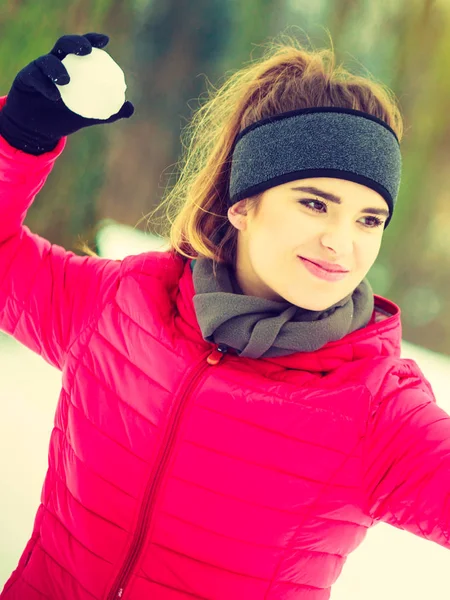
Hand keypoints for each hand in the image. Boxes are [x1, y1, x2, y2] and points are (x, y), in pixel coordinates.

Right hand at [0, 33, 133, 154]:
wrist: (41, 129)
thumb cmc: (67, 116)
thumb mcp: (90, 116)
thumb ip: (110, 112)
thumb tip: (130, 107)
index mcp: (73, 66)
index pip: (83, 48)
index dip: (93, 40)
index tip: (105, 41)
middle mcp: (56, 62)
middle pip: (65, 44)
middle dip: (75, 42)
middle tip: (86, 50)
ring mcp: (39, 68)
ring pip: (47, 60)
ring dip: (56, 67)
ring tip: (66, 80)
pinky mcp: (26, 78)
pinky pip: (35, 78)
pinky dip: (45, 86)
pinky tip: (55, 96)